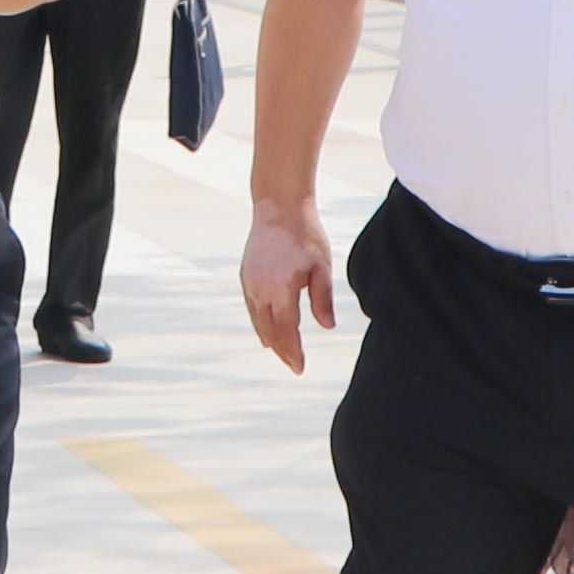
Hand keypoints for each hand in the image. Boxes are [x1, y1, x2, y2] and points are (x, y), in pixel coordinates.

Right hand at [241, 192, 344, 371]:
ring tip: (280, 352)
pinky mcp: (246, 274)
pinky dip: (259, 322)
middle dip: (281, 350)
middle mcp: (260, 290)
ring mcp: (250, 282)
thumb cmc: (305, 234)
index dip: (293, 351)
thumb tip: (327, 326)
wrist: (278, 206)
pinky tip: (266, 329)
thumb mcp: (322, 266)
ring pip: (257, 320)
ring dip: (269, 338)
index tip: (300, 368)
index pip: (286, 331)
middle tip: (293, 366)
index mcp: (280, 290)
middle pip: (269, 330)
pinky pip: (252, 306)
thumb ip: (322, 298)